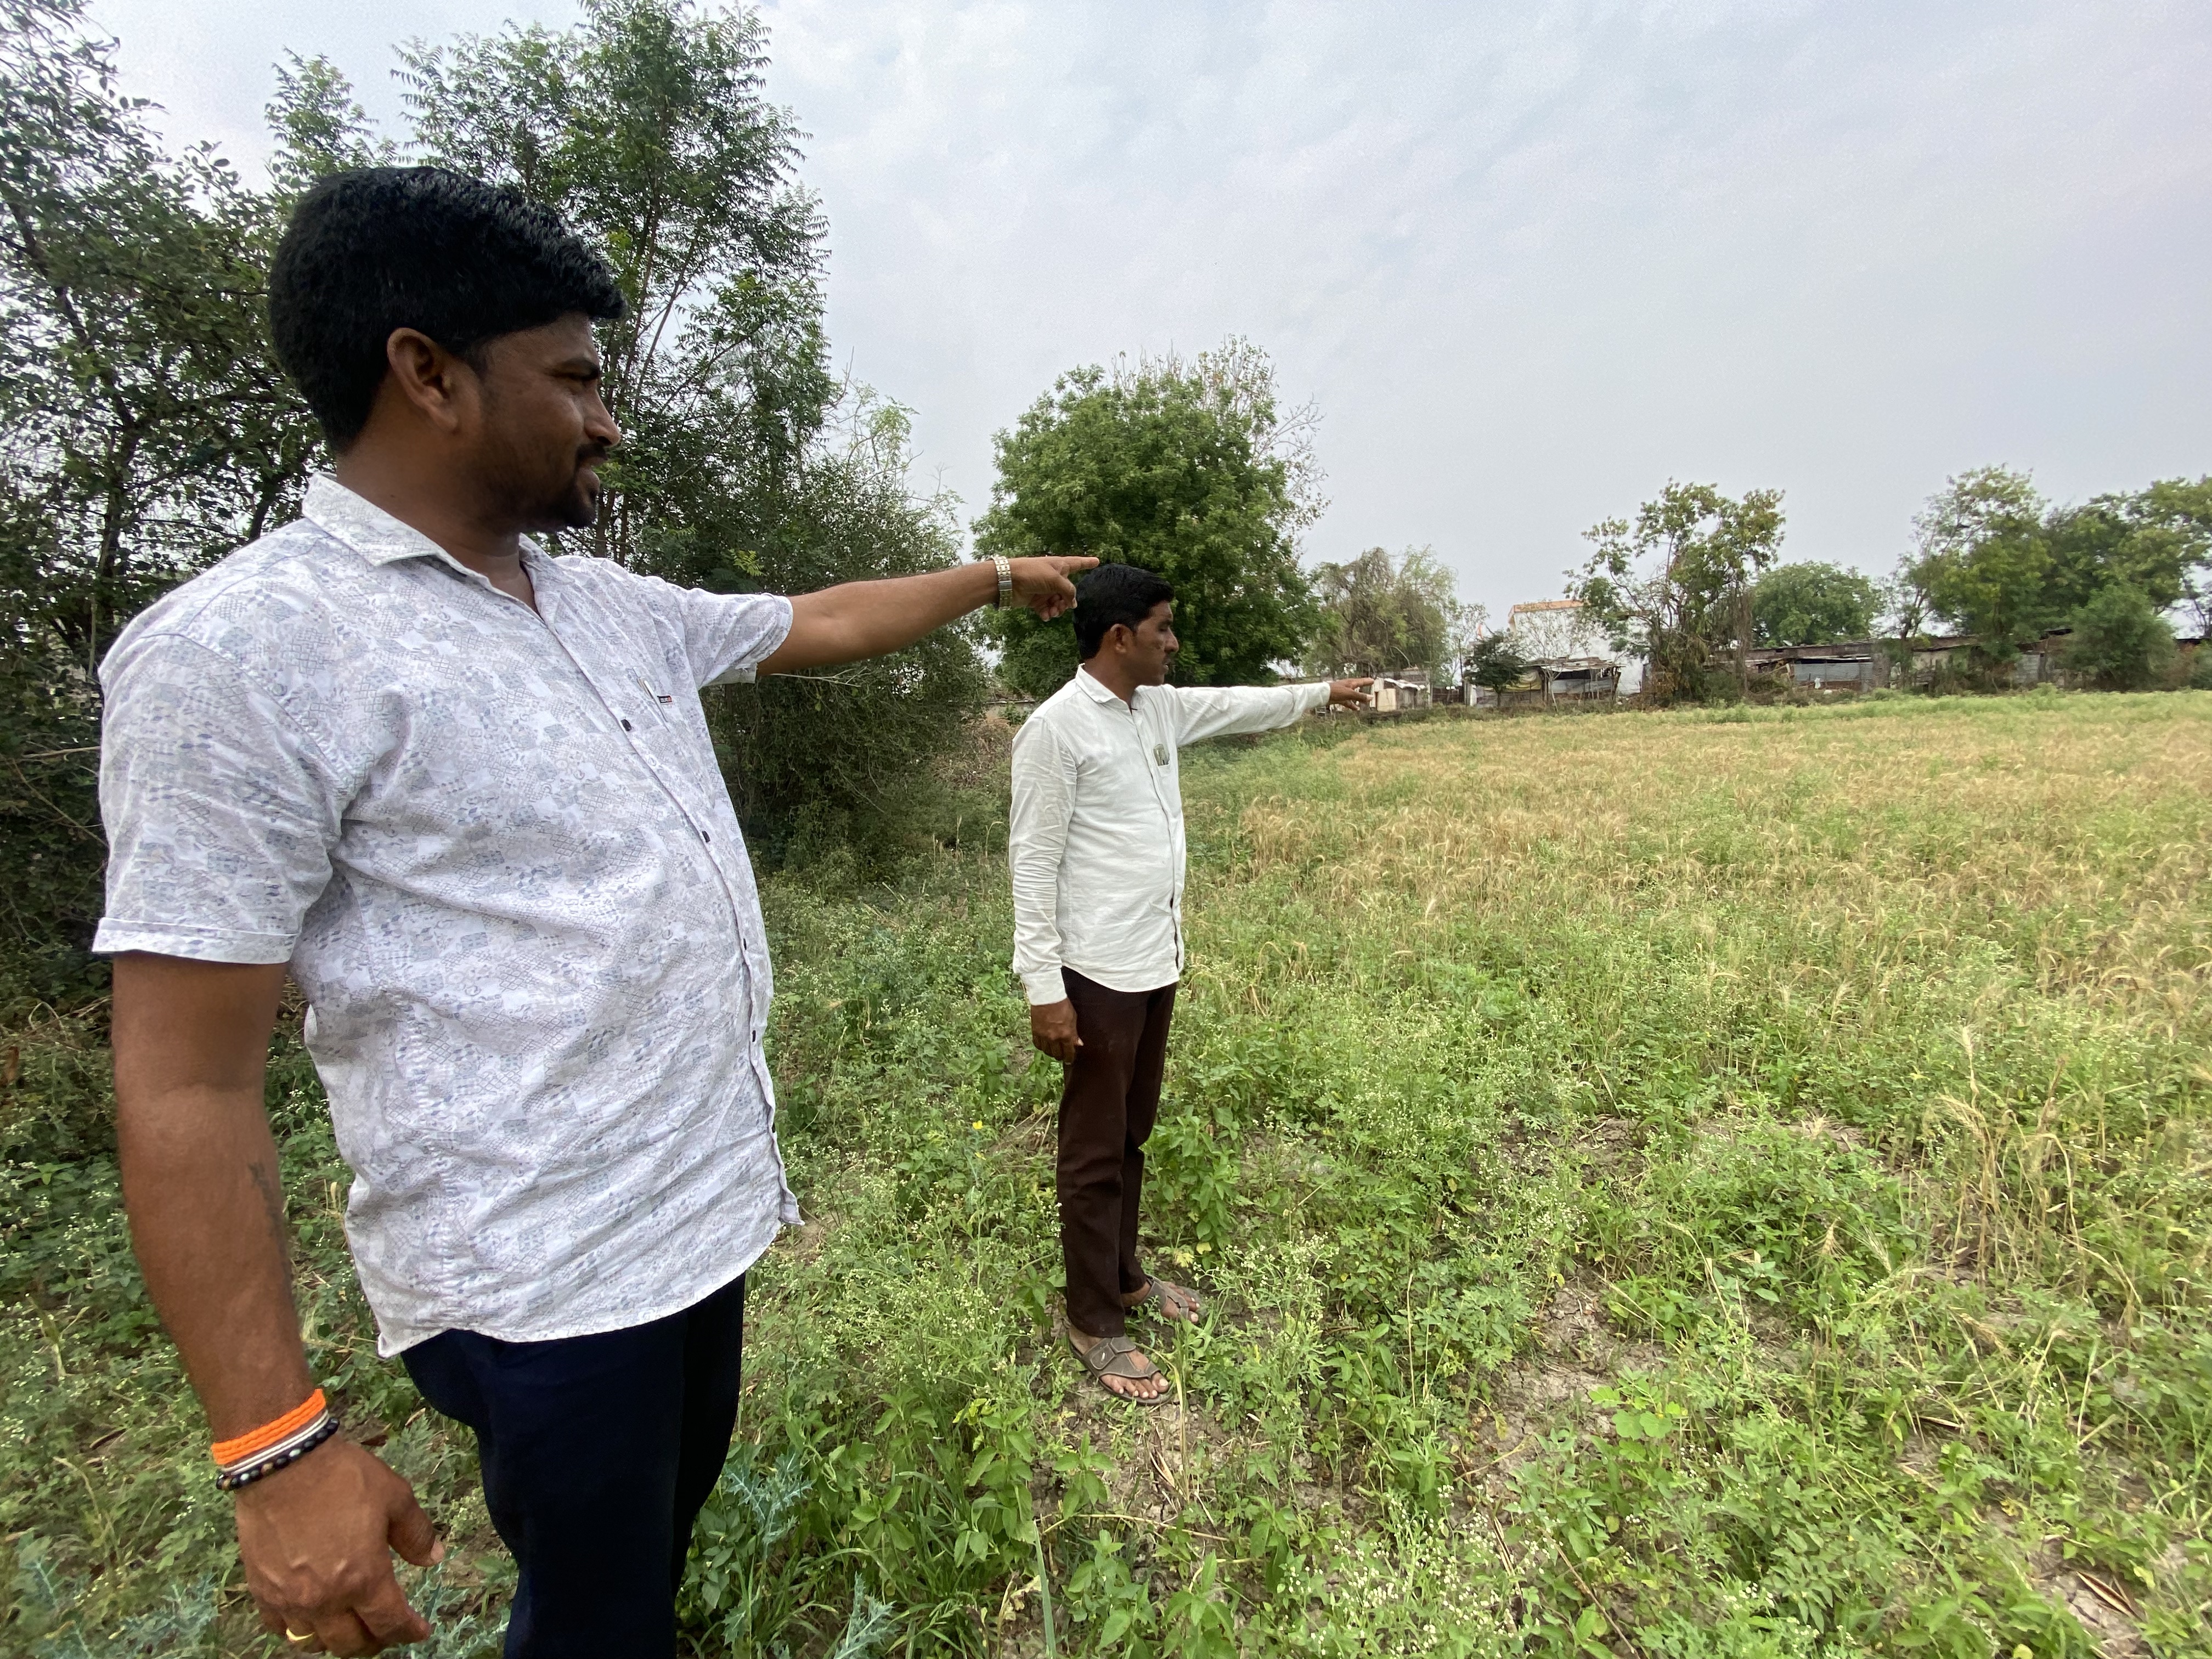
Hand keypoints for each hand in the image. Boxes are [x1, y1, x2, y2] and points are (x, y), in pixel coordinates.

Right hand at [237, 1438, 441, 1655]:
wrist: (282, 1462)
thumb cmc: (343, 1477)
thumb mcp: (395, 1497)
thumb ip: (416, 1533)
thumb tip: (434, 1558)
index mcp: (363, 1578)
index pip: (390, 1624)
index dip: (409, 1632)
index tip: (420, 1631)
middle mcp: (325, 1599)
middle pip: (351, 1644)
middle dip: (375, 1642)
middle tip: (386, 1630)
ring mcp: (289, 1599)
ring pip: (313, 1642)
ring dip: (336, 1640)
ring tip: (349, 1626)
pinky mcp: (261, 1589)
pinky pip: (279, 1627)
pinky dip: (297, 1628)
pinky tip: (309, 1616)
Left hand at [1008, 556, 1098, 620]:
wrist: (1008, 581)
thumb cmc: (1032, 573)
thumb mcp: (1055, 580)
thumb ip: (1068, 591)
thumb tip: (1073, 602)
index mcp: (1059, 566)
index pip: (1077, 563)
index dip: (1087, 562)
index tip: (1097, 561)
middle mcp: (1053, 577)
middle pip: (1068, 591)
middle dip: (1067, 601)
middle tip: (1062, 606)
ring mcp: (1044, 589)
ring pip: (1058, 602)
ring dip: (1057, 609)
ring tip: (1052, 612)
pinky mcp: (1035, 600)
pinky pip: (1046, 609)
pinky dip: (1047, 613)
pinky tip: (1045, 615)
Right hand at [1030, 998, 1081, 1064]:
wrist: (1047, 996)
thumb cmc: (1063, 1005)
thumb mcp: (1073, 1018)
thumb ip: (1074, 1033)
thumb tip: (1078, 1043)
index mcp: (1066, 1035)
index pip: (1068, 1053)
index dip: (1069, 1058)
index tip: (1069, 1060)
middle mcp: (1054, 1038)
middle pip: (1057, 1054)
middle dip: (1060, 1056)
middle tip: (1062, 1055)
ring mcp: (1044, 1036)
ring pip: (1047, 1052)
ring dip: (1051, 1052)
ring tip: (1053, 1050)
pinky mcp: (1035, 1032)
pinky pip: (1038, 1045)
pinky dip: (1042, 1046)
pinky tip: (1045, 1044)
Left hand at [1327, 677, 1373, 708]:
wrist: (1323, 695)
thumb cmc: (1336, 691)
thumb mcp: (1350, 694)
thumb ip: (1360, 696)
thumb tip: (1371, 697)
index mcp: (1351, 683)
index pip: (1361, 681)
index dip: (1367, 681)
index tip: (1372, 680)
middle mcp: (1348, 687)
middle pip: (1358, 687)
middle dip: (1364, 687)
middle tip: (1369, 684)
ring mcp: (1344, 693)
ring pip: (1354, 695)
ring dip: (1359, 698)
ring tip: (1365, 701)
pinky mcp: (1340, 699)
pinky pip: (1348, 702)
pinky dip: (1352, 705)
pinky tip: (1357, 709)